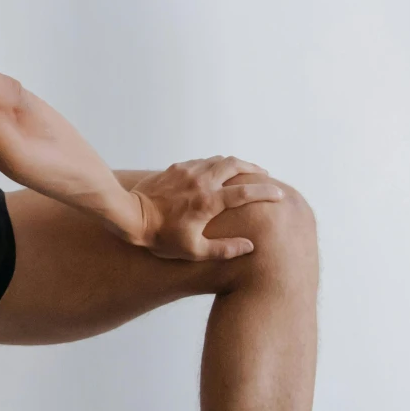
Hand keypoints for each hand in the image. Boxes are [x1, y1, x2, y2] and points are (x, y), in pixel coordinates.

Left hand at [127, 156, 285, 261]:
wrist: (130, 217)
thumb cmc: (162, 238)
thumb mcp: (194, 251)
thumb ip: (224, 249)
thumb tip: (250, 246)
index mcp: (209, 202)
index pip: (245, 193)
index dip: (265, 192)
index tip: (279, 194)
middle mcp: (202, 182)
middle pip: (235, 165)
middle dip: (253, 169)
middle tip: (264, 175)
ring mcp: (188, 171)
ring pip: (219, 159)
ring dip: (235, 164)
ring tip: (244, 171)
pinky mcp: (176, 168)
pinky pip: (202, 161)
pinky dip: (215, 164)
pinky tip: (216, 172)